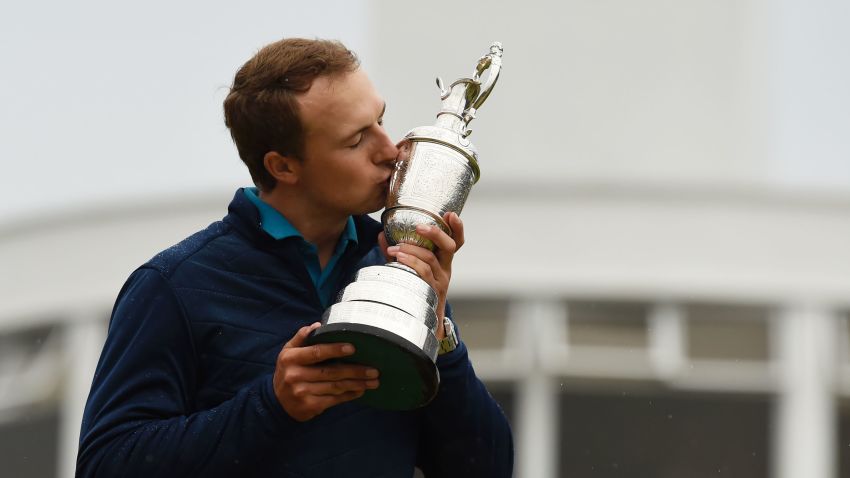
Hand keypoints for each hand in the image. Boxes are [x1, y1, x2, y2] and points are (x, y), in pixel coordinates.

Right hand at [272, 323, 379, 421]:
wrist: (277, 401)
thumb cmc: (288, 370)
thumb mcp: (288, 352)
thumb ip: (302, 337)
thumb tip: (317, 325)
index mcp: (291, 358)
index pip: (316, 352)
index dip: (335, 350)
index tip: (353, 348)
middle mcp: (295, 375)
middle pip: (331, 372)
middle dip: (355, 371)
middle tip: (374, 370)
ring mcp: (302, 392)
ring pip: (336, 387)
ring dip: (357, 384)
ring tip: (373, 381)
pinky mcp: (310, 406)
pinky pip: (334, 400)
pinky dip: (349, 395)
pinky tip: (361, 391)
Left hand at [378, 212, 464, 337]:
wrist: (424, 322)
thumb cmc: (416, 289)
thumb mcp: (409, 268)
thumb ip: (398, 251)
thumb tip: (381, 234)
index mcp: (444, 260)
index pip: (456, 241)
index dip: (457, 228)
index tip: (451, 214)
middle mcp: (446, 269)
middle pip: (450, 246)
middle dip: (436, 233)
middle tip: (420, 226)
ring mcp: (440, 281)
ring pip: (431, 259)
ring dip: (412, 250)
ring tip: (395, 247)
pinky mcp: (431, 291)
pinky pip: (422, 273)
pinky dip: (410, 263)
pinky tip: (397, 258)